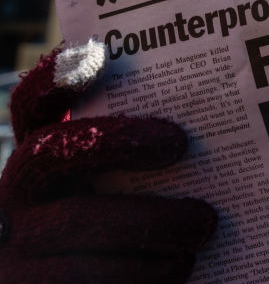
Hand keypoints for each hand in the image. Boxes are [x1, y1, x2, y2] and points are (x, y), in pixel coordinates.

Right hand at [1, 41, 216, 283]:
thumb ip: (136, 154)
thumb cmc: (118, 234)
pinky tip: (180, 266)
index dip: (54, 79)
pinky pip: (88, 278)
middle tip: (180, 142)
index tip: (95, 53)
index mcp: (38, 161)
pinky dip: (143, 272)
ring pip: (79, 223)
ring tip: (202, 224)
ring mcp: (16, 247)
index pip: (31, 107)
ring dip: (151, 222)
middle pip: (52, 151)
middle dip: (119, 141)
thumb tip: (202, 120)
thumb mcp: (114, 191)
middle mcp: (17, 196)